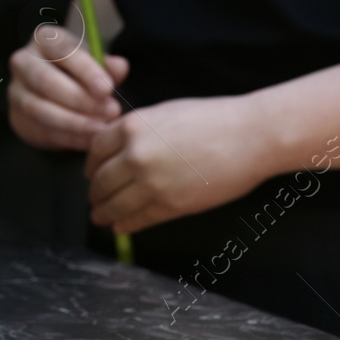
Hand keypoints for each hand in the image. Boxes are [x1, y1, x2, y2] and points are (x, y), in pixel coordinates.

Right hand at [8, 24, 126, 149]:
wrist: (55, 91)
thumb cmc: (79, 71)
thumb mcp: (95, 63)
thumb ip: (107, 66)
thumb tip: (119, 67)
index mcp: (44, 40)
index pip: (63, 51)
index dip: (85, 70)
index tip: (107, 89)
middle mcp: (23, 62)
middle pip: (46, 81)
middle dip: (80, 99)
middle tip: (110, 111)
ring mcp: (16, 91)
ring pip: (40, 109)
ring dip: (74, 122)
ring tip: (101, 129)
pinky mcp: (17, 118)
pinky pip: (40, 130)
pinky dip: (68, 138)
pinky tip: (89, 140)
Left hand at [85, 96, 268, 233]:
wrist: (249, 136)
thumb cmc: (212, 119)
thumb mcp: (164, 113)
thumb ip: (138, 131)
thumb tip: (118, 148)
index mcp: (132, 127)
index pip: (96, 150)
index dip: (91, 165)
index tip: (90, 173)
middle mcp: (135, 156)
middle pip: (102, 180)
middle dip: (95, 192)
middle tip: (93, 198)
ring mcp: (152, 183)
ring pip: (116, 204)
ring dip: (104, 213)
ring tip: (100, 217)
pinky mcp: (172, 205)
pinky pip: (140, 218)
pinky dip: (126, 224)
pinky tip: (120, 226)